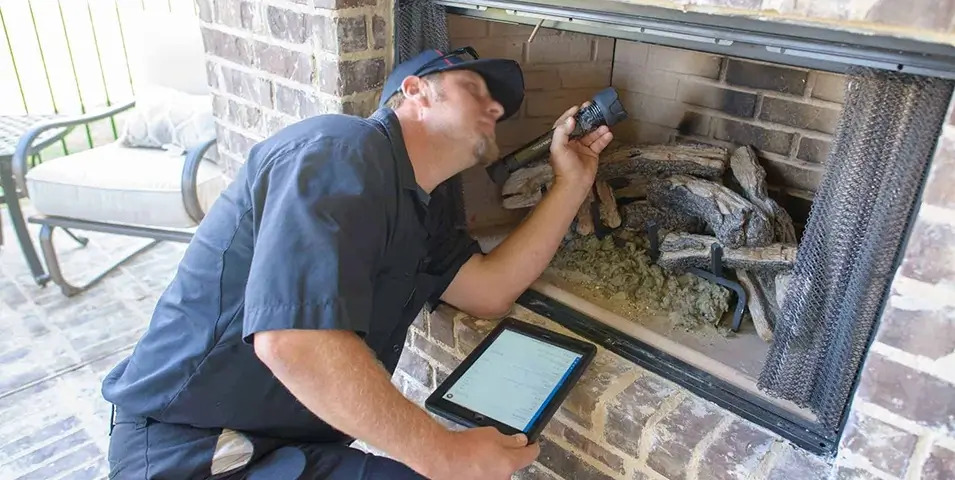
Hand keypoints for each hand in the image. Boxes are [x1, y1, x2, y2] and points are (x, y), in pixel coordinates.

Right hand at [424, 427, 539, 479]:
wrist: (442, 459)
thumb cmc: (464, 447)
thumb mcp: (491, 434)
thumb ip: (510, 440)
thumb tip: (521, 441)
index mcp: (510, 463)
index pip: (530, 455)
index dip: (532, 446)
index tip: (532, 443)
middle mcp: (503, 478)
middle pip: (513, 464)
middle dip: (507, 454)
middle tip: (494, 443)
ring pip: (498, 470)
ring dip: (493, 462)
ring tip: (478, 453)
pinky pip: (486, 475)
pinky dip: (482, 468)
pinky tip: (472, 461)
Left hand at [549, 102, 613, 190]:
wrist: (574, 184)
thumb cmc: (564, 168)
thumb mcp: (558, 148)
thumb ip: (561, 132)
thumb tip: (570, 119)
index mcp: (561, 140)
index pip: (565, 124)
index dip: (570, 115)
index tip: (577, 108)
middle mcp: (572, 142)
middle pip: (580, 126)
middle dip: (587, 118)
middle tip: (592, 109)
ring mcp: (583, 147)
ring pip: (592, 134)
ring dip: (598, 129)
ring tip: (604, 125)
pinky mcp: (592, 153)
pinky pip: (599, 143)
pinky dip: (604, 138)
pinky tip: (608, 134)